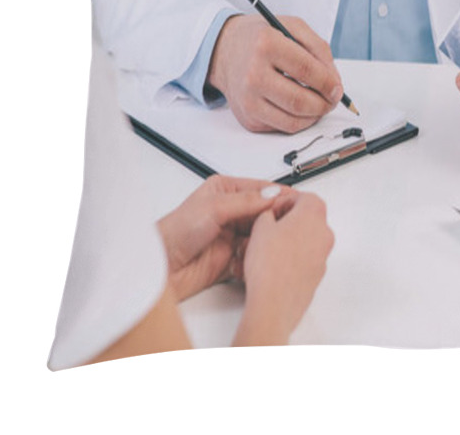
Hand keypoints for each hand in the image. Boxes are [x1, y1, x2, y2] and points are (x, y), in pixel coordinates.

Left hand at [157, 175, 295, 301]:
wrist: (160, 269)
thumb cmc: (175, 232)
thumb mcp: (214, 208)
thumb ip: (247, 201)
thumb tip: (274, 193)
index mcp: (226, 191)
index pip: (262, 189)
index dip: (281, 195)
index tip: (299, 202)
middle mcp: (231, 211)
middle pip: (265, 212)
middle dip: (276, 220)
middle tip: (291, 225)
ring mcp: (233, 234)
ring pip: (263, 234)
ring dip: (267, 240)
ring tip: (272, 243)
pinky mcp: (233, 257)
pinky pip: (255, 255)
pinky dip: (258, 257)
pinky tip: (256, 259)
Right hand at [208, 14, 343, 133]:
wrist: (225, 51)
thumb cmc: (262, 38)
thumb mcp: (293, 27)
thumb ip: (319, 49)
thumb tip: (334, 81)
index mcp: (266, 44)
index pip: (306, 70)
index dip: (328, 83)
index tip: (338, 88)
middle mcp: (253, 73)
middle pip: (299, 101)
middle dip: (324, 104)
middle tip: (332, 100)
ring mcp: (248, 98)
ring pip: (292, 121)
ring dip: (314, 116)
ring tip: (319, 104)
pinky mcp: (247, 117)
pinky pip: (281, 127)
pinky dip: (298, 121)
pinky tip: (300, 107)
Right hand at [234, 192, 333, 345]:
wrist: (274, 303)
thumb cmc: (270, 267)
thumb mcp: (260, 226)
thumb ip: (268, 213)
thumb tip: (270, 215)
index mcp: (314, 215)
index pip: (304, 197)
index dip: (284, 202)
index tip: (272, 210)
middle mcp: (324, 234)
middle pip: (308, 218)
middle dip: (287, 221)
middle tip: (268, 227)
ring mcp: (323, 256)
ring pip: (307, 239)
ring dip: (289, 240)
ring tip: (267, 248)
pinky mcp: (317, 274)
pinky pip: (305, 258)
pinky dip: (293, 257)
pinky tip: (273, 264)